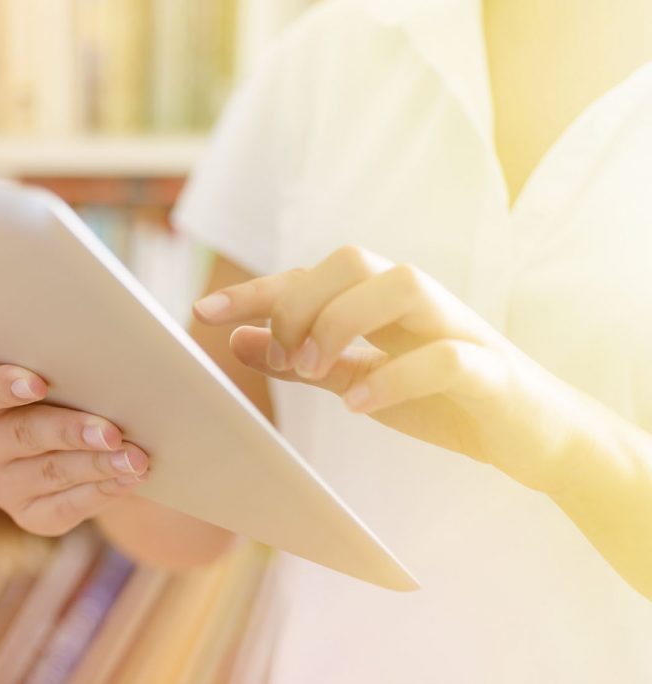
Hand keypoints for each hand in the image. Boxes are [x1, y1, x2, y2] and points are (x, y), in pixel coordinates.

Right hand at [0, 310, 149, 536]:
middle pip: (23, 436)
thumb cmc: (66, 381)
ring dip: (97, 465)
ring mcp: (3, 486)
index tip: (40, 381)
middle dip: (71, 432)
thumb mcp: (45, 353)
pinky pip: (66, 508)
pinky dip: (101, 492)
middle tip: (112, 430)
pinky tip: (129, 478)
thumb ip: (10, 329)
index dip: (5, 386)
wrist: (87, 436)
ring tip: (137, 457)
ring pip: (51, 474)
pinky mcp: (32, 516)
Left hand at [193, 245, 595, 493]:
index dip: (256, 291)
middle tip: (285, 358)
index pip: (313, 276)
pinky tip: (358, 405)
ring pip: (404, 285)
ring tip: (313, 369)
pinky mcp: (492, 371)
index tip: (202, 310)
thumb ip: (307, 361)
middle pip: (355, 261)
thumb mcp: (361, 382)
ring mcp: (461, 328)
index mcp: (384, 302)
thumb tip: (240, 341)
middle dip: (303, 302)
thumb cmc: (444, 401)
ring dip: (343, 324)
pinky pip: (445, 355)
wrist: (536, 438)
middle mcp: (421, 302)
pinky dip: (395, 376)